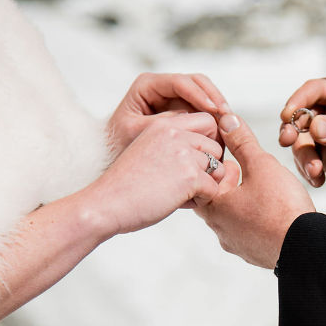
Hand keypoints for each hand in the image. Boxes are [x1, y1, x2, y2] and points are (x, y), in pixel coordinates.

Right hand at [85, 112, 225, 236]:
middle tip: (184, 183)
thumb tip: (211, 149)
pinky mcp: (189, 176)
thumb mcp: (149, 149)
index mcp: (164, 125)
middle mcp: (176, 134)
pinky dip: (200, 201)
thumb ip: (176, 143)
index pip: (207, 122)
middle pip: (217, 147)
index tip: (195, 163)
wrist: (105, 204)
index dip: (208, 144)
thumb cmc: (126, 185)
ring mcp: (184, 153)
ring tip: (179, 194)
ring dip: (205, 185)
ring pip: (219, 169)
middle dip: (208, 168)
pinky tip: (177, 203)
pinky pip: (213, 189)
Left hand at [108, 73, 230, 154]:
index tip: (213, 110)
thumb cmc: (118, 145)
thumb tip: (192, 116)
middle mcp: (163, 88)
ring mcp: (175, 99)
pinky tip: (223, 133)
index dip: (200, 94)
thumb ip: (164, 123)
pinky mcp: (184, 112)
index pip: (180, 82)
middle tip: (227, 117)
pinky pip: (205, 111)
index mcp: (147, 85)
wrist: (115, 158)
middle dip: (214, 98)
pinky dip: (215, 120)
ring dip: (218, 109)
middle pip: (197, 83)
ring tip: (229, 126)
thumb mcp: (136, 132)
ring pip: (205, 95)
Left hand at [196, 114, 315, 268]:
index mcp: (215, 208)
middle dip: (228, 183)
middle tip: (241, 170)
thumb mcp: (261, 165)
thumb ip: (242, 141)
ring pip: (232, 217)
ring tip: (259, 189)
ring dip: (242, 202)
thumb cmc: (281, 208)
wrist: (306, 247)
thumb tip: (226, 121)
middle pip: (215, 200)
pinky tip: (270, 211)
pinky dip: (255, 219)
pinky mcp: (255, 253)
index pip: (201, 182)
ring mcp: (237, 245)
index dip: (214, 166)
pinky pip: (248, 232)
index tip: (228, 158)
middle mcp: (221, 230)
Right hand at [279, 77, 325, 186]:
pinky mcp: (322, 153)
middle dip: (292, 130)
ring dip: (304, 156)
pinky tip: (318, 181)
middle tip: (286, 142)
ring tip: (315, 172)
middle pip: (300, 115)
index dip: (299, 99)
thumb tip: (315, 127)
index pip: (316, 89)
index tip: (287, 114)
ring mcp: (324, 132)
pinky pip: (305, 159)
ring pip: (300, 140)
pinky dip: (308, 170)